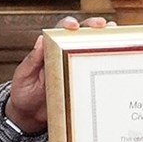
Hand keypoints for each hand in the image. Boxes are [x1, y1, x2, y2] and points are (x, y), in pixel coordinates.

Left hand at [7, 15, 113, 132]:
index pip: (60, 31)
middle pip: (81, 34)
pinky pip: (95, 69)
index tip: (74, 26)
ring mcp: (74, 67)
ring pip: (92, 49)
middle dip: (93, 27)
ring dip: (105, 40)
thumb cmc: (24, 94)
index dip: (68, 25)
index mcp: (48, 49)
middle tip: (104, 25)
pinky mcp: (82, 81)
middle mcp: (64, 54)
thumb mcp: (24, 77)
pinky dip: (107, 62)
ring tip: (116, 36)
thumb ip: (32, 60)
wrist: (30, 117)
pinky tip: (118, 59)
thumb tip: (40, 39)